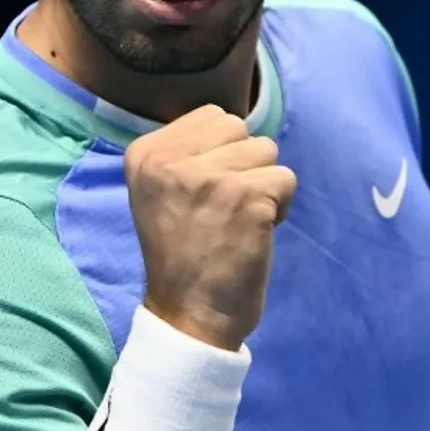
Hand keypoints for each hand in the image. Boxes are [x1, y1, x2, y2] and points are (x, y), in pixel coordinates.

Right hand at [124, 104, 296, 350]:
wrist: (188, 314)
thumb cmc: (181, 253)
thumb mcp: (159, 192)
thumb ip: (184, 153)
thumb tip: (233, 124)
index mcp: (144, 154)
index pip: (211, 116)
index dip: (221, 152)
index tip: (205, 194)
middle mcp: (170, 160)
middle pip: (239, 128)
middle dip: (244, 164)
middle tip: (225, 207)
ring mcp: (209, 177)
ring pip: (267, 149)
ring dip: (263, 184)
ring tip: (239, 219)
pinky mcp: (246, 197)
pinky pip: (286, 179)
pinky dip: (280, 207)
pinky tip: (256, 232)